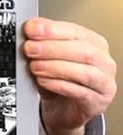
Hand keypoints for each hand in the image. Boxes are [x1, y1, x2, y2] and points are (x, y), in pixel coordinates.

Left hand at [23, 18, 116, 134]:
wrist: (62, 109)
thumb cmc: (59, 78)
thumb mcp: (49, 55)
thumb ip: (42, 39)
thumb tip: (31, 25)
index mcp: (94, 43)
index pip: (75, 31)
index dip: (52, 30)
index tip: (31, 29)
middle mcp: (104, 62)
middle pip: (82, 51)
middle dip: (52, 48)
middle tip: (29, 48)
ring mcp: (104, 83)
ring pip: (84, 72)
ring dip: (55, 67)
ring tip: (34, 66)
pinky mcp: (97, 103)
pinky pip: (79, 92)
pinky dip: (58, 85)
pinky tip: (42, 80)